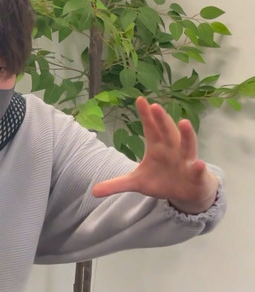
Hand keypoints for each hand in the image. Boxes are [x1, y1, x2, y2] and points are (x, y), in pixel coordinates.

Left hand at [92, 96, 217, 213]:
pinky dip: (199, 168)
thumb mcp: (136, 183)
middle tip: (155, 106)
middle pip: (167, 132)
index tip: (140, 99)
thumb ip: (116, 184)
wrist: (186, 192)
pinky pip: (198, 171)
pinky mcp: (195, 175)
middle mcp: (172, 150)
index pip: (150, 128)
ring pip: (187, 146)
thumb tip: (93, 192)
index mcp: (157, 147)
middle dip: (161, 120)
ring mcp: (185, 161)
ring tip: (184, 122)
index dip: (146, 115)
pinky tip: (199, 163)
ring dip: (187, 135)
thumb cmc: (161, 180)